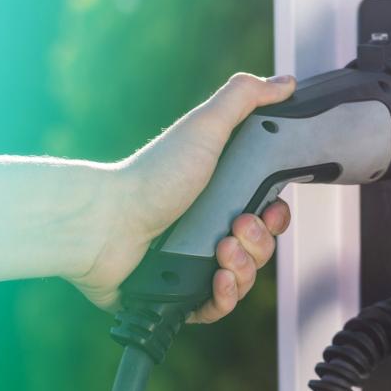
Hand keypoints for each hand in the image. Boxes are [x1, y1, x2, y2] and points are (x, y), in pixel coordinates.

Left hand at [67, 73, 295, 322]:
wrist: (105, 224)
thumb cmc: (151, 176)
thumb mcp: (204, 128)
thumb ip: (245, 98)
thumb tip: (285, 82)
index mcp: (221, 197)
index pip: (269, 217)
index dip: (277, 218)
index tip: (269, 210)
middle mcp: (210, 231)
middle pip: (262, 250)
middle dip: (259, 243)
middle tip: (235, 227)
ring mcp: (195, 264)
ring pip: (245, 280)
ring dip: (243, 268)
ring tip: (219, 252)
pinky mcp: (180, 296)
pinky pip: (219, 308)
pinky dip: (224, 296)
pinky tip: (216, 279)